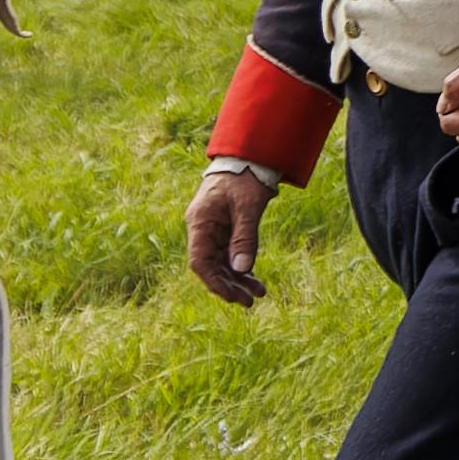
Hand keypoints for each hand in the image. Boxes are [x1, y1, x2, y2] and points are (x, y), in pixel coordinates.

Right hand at [185, 161, 272, 306]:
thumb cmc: (245, 178)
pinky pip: (229, 255)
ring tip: (259, 293)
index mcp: (200, 222)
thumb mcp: (249, 206)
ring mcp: (213, 230)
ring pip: (221, 263)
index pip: (200, 261)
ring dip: (238, 279)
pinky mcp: (224, 230)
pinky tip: (254, 280)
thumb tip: (241, 270)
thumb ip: (245, 237)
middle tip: (250, 301)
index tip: (232, 296)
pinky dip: (241, 268)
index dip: (214, 282)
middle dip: (229, 285)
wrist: (248, 158)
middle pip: (211, 266)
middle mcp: (202, 229)